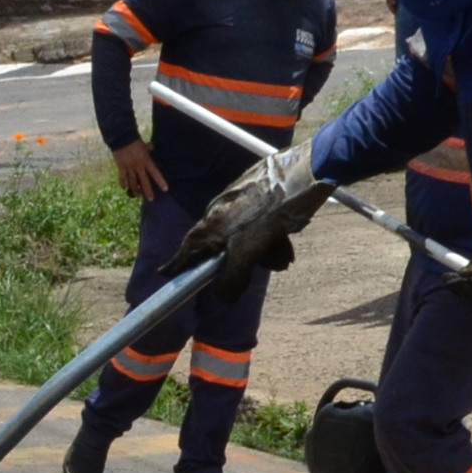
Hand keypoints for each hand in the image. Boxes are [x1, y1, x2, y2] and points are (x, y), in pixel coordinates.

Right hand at [109, 139, 168, 201]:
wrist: (122, 138)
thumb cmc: (135, 141)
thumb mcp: (144, 145)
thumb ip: (149, 148)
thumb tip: (153, 147)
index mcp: (146, 161)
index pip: (155, 173)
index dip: (160, 181)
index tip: (165, 189)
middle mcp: (139, 166)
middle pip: (144, 182)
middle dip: (148, 192)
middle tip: (151, 199)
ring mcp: (130, 168)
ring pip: (133, 182)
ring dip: (136, 190)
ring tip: (138, 195)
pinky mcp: (121, 167)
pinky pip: (122, 178)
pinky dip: (123, 184)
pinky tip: (124, 188)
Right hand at [168, 145, 329, 289]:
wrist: (305, 175)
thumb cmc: (272, 211)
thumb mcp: (249, 251)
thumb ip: (232, 276)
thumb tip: (223, 297)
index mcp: (213, 222)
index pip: (188, 248)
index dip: (178, 263)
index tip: (166, 273)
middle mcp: (222, 210)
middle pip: (222, 245)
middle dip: (239, 264)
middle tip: (253, 274)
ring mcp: (241, 201)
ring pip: (246, 236)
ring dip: (263, 252)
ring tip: (282, 259)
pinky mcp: (260, 194)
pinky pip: (260, 225)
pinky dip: (271, 238)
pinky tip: (286, 243)